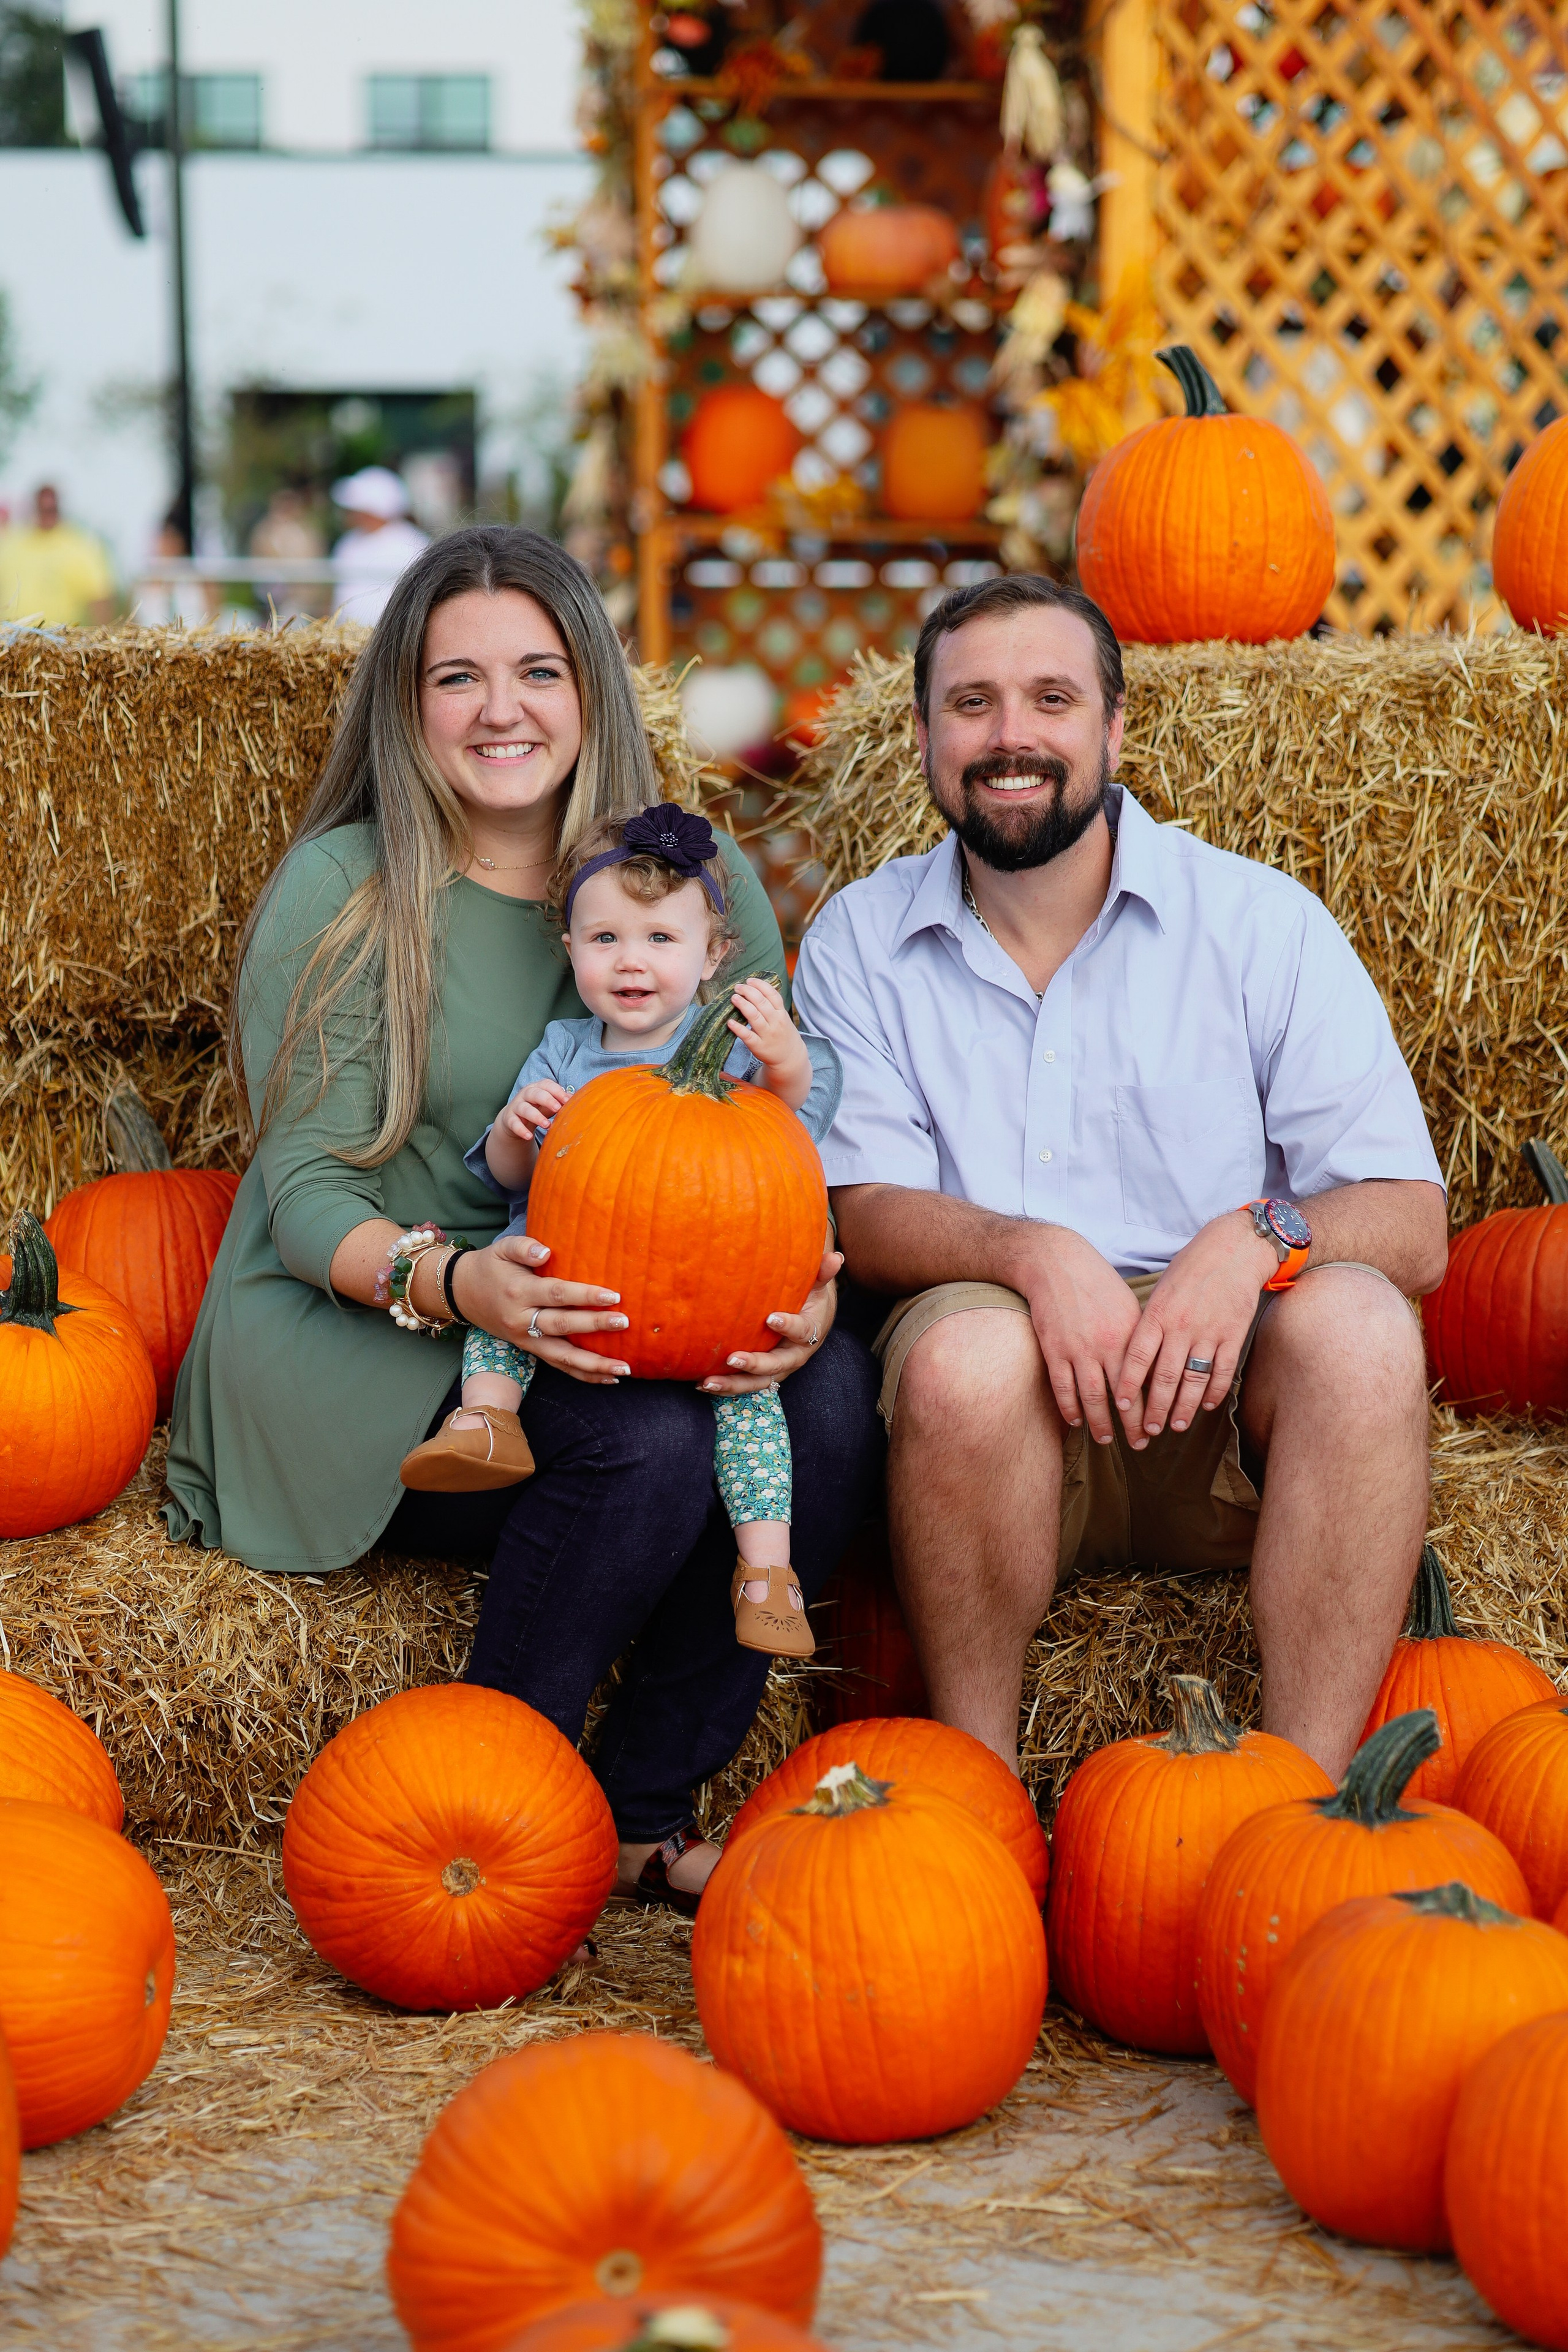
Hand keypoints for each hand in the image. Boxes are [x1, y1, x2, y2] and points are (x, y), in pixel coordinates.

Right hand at [452, 1235, 631, 1385]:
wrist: (463, 1293)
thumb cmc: (491, 1266)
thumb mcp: (501, 1248)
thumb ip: (523, 1246)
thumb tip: (546, 1251)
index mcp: (519, 1292)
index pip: (556, 1294)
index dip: (584, 1295)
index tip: (613, 1295)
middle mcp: (522, 1320)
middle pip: (563, 1326)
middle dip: (595, 1326)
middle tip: (624, 1323)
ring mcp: (526, 1340)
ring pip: (563, 1357)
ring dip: (595, 1365)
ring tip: (624, 1368)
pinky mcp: (530, 1350)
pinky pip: (559, 1366)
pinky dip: (584, 1375)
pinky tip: (608, 1377)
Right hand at [499, 1080, 567, 1142]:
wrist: (514, 1120)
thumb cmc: (536, 1109)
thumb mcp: (548, 1105)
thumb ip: (560, 1103)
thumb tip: (576, 1102)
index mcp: (537, 1088)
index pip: (546, 1085)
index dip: (557, 1091)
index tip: (567, 1100)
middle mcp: (525, 1094)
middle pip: (534, 1093)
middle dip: (547, 1100)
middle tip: (558, 1108)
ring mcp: (516, 1106)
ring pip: (524, 1109)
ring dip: (536, 1116)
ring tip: (547, 1125)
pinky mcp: (509, 1119)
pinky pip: (514, 1123)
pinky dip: (521, 1130)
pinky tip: (529, 1136)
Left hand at [699, 1247, 841, 1396]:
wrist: (811, 1320)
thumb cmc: (811, 1299)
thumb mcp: (817, 1286)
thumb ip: (822, 1273)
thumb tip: (835, 1257)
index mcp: (810, 1333)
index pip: (802, 1332)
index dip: (788, 1326)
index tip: (770, 1318)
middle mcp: (795, 1356)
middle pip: (776, 1365)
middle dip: (754, 1364)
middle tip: (732, 1358)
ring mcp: (778, 1369)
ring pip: (758, 1382)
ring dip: (732, 1384)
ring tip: (707, 1382)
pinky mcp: (764, 1374)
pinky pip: (745, 1384)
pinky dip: (725, 1386)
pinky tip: (701, 1383)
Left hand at [728, 978, 809, 1083]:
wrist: (789, 1057)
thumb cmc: (782, 1033)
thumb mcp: (782, 1017)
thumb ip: (772, 1004)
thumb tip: (755, 987)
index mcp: (781, 1013)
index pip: (772, 995)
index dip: (760, 985)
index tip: (750, 980)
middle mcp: (775, 1022)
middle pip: (762, 1003)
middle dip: (749, 992)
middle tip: (737, 987)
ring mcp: (767, 1035)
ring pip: (755, 1017)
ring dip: (743, 1005)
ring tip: (734, 998)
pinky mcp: (758, 1046)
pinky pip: (748, 1036)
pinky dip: (739, 1029)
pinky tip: (730, 1022)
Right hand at [1018, 1226, 1143, 1445]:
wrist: (1055, 1263)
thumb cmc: (1097, 1283)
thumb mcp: (1128, 1307)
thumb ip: (1140, 1340)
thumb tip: (1151, 1371)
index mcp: (1130, 1336)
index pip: (1145, 1383)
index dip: (1151, 1409)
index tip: (1157, 1427)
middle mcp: (1106, 1346)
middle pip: (1122, 1397)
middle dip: (1132, 1425)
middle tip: (1139, 1445)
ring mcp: (1077, 1349)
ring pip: (1092, 1398)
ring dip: (1100, 1423)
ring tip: (1106, 1439)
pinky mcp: (1054, 1349)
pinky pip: (1063, 1387)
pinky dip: (1070, 1407)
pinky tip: (1076, 1420)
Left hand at [1113, 1211, 1278, 1443]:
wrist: (1233, 1250)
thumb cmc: (1191, 1269)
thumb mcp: (1161, 1292)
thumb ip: (1150, 1324)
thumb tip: (1136, 1359)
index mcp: (1158, 1314)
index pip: (1137, 1358)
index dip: (1128, 1385)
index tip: (1121, 1407)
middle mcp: (1182, 1326)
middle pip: (1165, 1378)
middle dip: (1155, 1409)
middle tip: (1147, 1431)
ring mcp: (1209, 1333)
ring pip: (1193, 1381)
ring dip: (1183, 1408)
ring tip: (1176, 1426)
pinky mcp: (1233, 1336)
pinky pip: (1221, 1372)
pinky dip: (1213, 1392)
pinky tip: (1205, 1405)